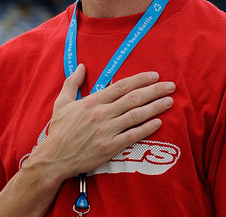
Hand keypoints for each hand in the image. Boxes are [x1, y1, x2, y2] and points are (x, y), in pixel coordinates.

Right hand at [27, 63, 175, 180]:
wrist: (54, 159)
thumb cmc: (59, 130)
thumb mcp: (61, 103)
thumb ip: (72, 83)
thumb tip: (82, 66)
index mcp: (92, 102)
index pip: (121, 86)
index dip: (140, 79)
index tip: (155, 75)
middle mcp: (101, 114)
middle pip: (134, 98)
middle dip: (155, 90)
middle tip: (171, 86)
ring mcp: (106, 131)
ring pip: (136, 115)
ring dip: (156, 107)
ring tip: (170, 101)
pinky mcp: (110, 147)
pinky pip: (133, 136)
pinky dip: (147, 128)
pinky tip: (159, 122)